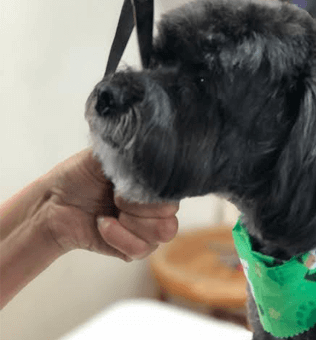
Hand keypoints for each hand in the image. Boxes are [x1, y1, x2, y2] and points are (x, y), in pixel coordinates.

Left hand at [46, 149, 178, 261]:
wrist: (54, 202)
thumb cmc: (82, 174)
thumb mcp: (108, 156)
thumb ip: (134, 154)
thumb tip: (154, 152)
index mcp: (154, 182)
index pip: (176, 189)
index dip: (154, 190)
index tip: (129, 182)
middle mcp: (155, 205)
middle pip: (172, 213)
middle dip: (140, 206)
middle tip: (116, 196)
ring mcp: (147, 228)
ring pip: (163, 233)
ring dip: (132, 222)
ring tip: (111, 211)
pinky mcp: (134, 248)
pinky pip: (140, 249)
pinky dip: (118, 235)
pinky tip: (103, 223)